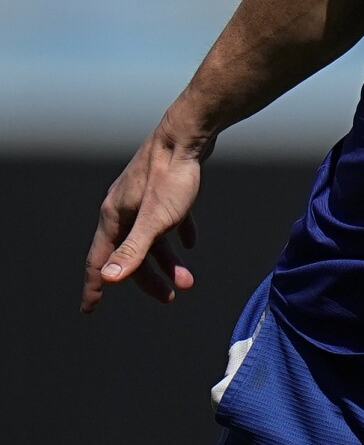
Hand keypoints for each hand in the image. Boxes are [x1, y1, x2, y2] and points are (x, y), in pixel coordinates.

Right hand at [81, 116, 209, 312]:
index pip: (100, 260)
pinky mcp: (164, 188)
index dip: (95, 286)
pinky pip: (169, 219)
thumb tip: (108, 278)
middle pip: (130, 253)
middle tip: (169, 297)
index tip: (90, 309)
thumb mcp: (155, 220)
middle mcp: (124, 208)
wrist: (189, 136)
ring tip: (188, 281)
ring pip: (152, 238)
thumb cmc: (172, 177)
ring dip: (169, 261)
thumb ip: (133, 249)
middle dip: (148, 278)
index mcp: (115, 217)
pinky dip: (178, 234)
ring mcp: (143, 197)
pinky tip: (191, 244)